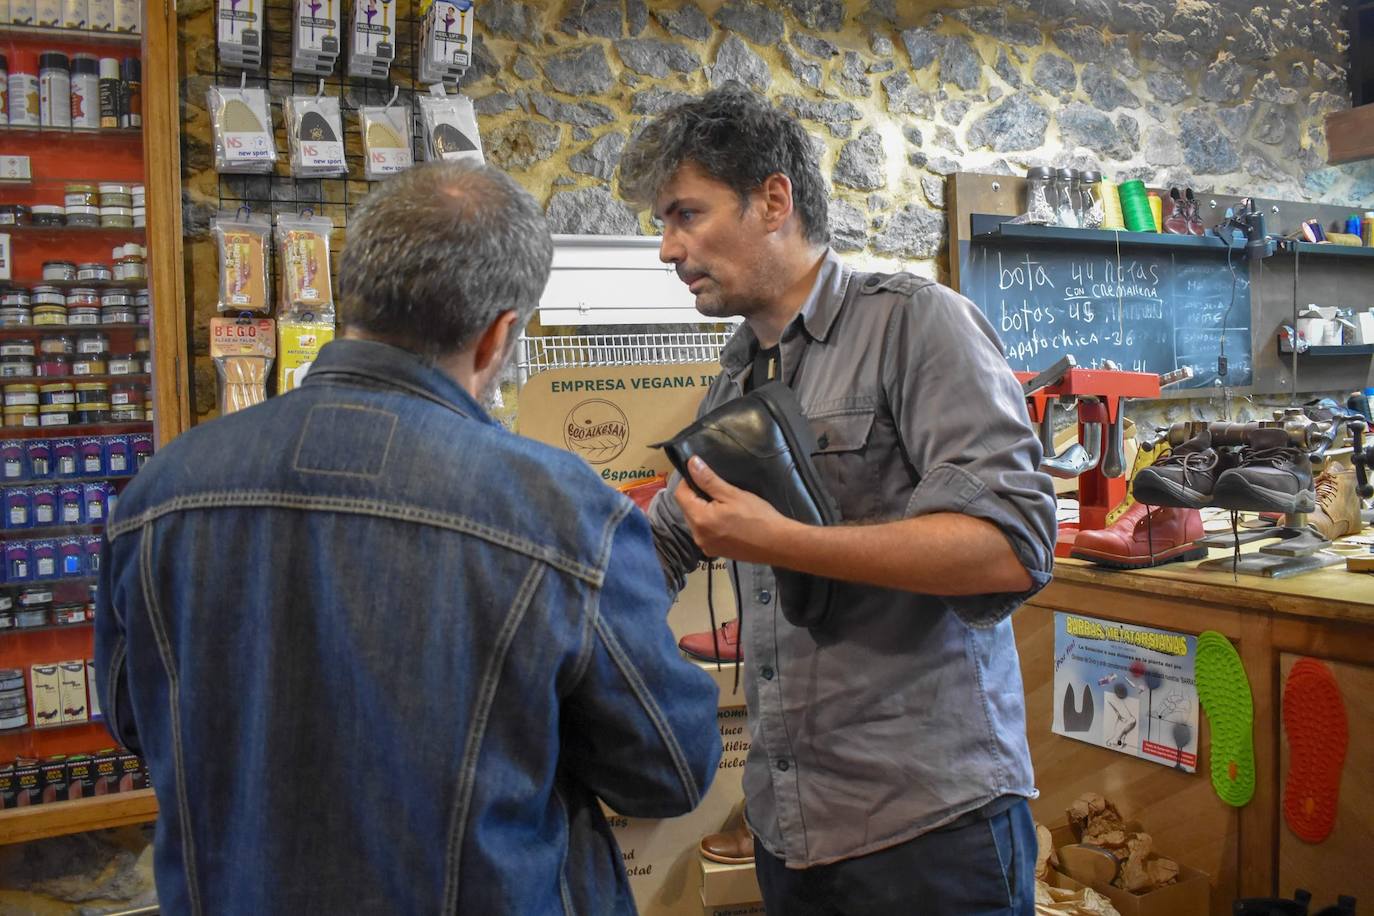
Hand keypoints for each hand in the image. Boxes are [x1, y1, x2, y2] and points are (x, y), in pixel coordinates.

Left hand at [675, 456, 797, 564]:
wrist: (778, 544)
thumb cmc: (758, 517)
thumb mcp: (732, 494)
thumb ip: (708, 480)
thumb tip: (691, 463)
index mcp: (699, 519)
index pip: (680, 494)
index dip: (687, 481)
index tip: (701, 474)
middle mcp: (697, 536)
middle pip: (687, 508)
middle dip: (697, 496)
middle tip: (718, 489)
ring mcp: (706, 546)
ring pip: (696, 521)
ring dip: (704, 510)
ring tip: (725, 505)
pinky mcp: (715, 552)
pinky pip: (705, 533)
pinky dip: (711, 523)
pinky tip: (728, 520)